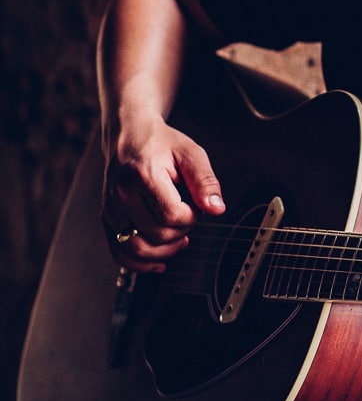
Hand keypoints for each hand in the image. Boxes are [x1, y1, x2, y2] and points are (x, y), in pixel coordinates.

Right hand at [101, 115, 224, 272]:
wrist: (130, 136)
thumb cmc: (161, 144)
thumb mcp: (191, 153)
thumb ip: (205, 181)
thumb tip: (216, 208)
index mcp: (142, 175)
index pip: (171, 215)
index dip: (192, 217)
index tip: (197, 206)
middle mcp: (120, 194)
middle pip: (157, 234)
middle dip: (182, 231)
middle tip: (188, 216)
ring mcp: (110, 209)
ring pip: (137, 249)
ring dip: (165, 251)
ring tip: (179, 238)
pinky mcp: (106, 219)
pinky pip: (119, 253)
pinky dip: (140, 264)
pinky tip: (159, 262)